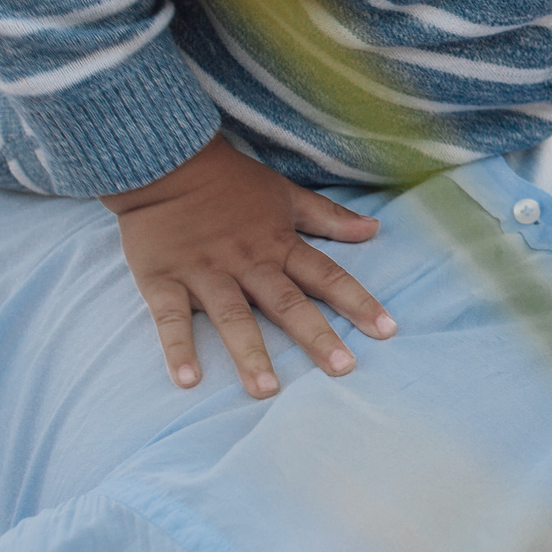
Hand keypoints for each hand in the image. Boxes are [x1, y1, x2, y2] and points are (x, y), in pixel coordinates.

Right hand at [103, 135, 396, 396]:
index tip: (387, 330)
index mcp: (278, 244)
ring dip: (249, 353)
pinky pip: (171, 318)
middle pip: (287, 303)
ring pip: (232, 317)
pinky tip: (187, 380)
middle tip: (342, 368)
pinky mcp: (163, 280)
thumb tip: (375, 229)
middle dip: (316, 335)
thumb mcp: (285, 195)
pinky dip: (177, 348)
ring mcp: (205, 273)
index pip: (327, 276)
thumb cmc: (230, 183)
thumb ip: (329, 218)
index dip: (358, 301)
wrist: (165, 162)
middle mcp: (247, 263)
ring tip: (266, 389)